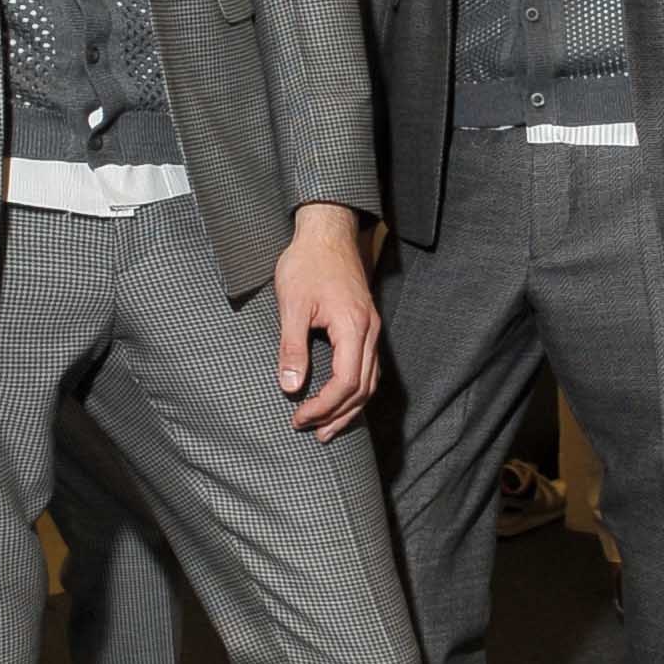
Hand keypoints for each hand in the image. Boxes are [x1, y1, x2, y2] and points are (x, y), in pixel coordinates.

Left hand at [274, 202, 380, 439]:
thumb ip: (292, 347)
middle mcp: (370, 332)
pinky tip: (341, 398)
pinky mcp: (367, 325)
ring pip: (370, 381)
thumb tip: (291, 386)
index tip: (298, 417)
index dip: (323, 406)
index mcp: (353, 327)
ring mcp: (372, 329)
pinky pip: (369, 367)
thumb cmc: (308, 263)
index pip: (346, 382)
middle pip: (364, 388)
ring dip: (350, 408)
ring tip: (328, 427)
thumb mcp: (292, 305)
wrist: (327, 231)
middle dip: (338, 415)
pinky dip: (356, 390)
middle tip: (313, 433)